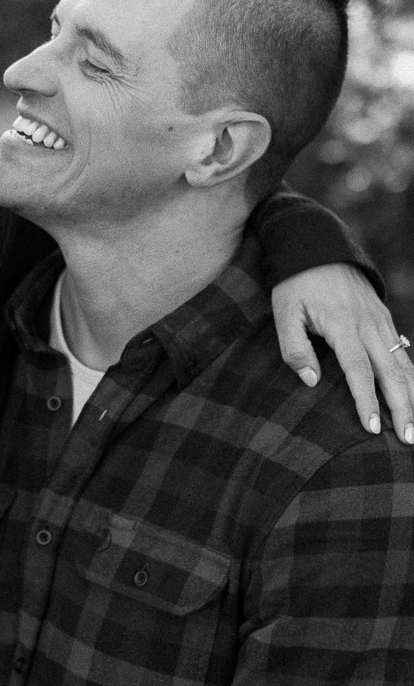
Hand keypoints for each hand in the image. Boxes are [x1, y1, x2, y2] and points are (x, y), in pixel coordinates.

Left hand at [272, 264, 413, 441]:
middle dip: (403, 407)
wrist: (318, 247)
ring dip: (412, 396)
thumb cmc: (296, 283)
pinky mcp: (385, 319)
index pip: (359, 370)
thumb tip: (311, 380)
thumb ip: (294, 347)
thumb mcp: (284, 311)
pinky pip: (403, 352)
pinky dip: (412, 377)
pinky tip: (413, 398)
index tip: (373, 428)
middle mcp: (368, 325)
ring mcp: (381, 321)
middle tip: (408, 438)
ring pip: (404, 364)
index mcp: (343, 325)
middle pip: (392, 373)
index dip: (367, 401)